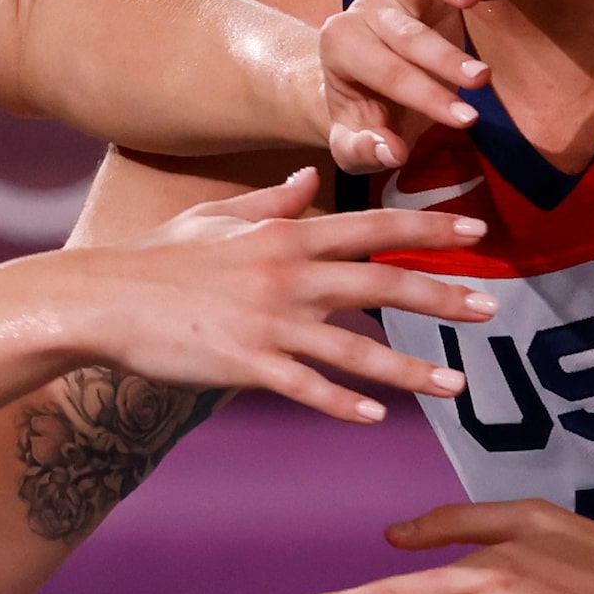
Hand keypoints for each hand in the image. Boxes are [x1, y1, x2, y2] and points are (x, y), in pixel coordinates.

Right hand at [68, 170, 494, 422]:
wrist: (103, 299)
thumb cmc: (158, 258)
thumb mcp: (216, 218)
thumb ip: (271, 201)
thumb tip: (310, 176)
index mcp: (285, 235)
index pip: (371, 226)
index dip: (427, 229)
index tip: (476, 232)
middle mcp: (287, 274)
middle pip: (380, 283)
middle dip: (442, 295)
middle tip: (491, 308)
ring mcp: (268, 322)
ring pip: (356, 347)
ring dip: (412, 367)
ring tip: (458, 384)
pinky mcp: (246, 364)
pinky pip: (306, 388)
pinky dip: (344, 403)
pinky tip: (377, 418)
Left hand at [322, 0, 489, 172]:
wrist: (362, 91)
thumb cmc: (363, 121)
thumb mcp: (354, 149)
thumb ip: (366, 151)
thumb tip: (390, 151)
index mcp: (338, 50)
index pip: (388, 74)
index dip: (428, 97)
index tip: (467, 121)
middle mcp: (359, 12)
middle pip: (407, 37)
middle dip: (446, 61)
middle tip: (482, 83)